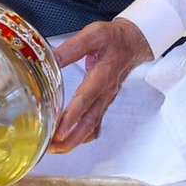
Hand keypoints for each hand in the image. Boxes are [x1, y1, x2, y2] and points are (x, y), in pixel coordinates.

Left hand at [49, 19, 152, 151]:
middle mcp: (105, 92)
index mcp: (101, 76)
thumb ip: (72, 47)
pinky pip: (95, 123)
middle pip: (89, 121)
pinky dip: (83, 136)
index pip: (85, 99)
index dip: (72, 116)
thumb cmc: (113, 38)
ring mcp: (106, 100)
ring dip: (75, 140)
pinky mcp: (104, 102)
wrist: (134, 42)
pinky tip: (71, 142)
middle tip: (52, 147)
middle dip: (71, 137)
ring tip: (56, 149)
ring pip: (91, 126)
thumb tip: (51, 57)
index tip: (59, 130)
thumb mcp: (93, 35)